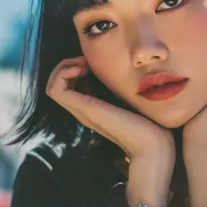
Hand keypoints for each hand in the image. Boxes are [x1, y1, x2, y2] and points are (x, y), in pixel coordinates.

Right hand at [46, 56, 174, 163]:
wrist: (154, 145)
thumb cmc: (151, 125)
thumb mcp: (135, 99)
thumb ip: (128, 88)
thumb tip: (131, 69)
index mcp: (93, 107)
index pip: (67, 85)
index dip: (74, 67)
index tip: (93, 62)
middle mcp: (83, 109)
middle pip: (55, 85)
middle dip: (66, 65)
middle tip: (86, 61)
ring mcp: (82, 110)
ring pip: (52, 86)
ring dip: (64, 68)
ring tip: (84, 65)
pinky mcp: (84, 109)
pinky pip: (57, 89)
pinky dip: (64, 74)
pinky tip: (84, 70)